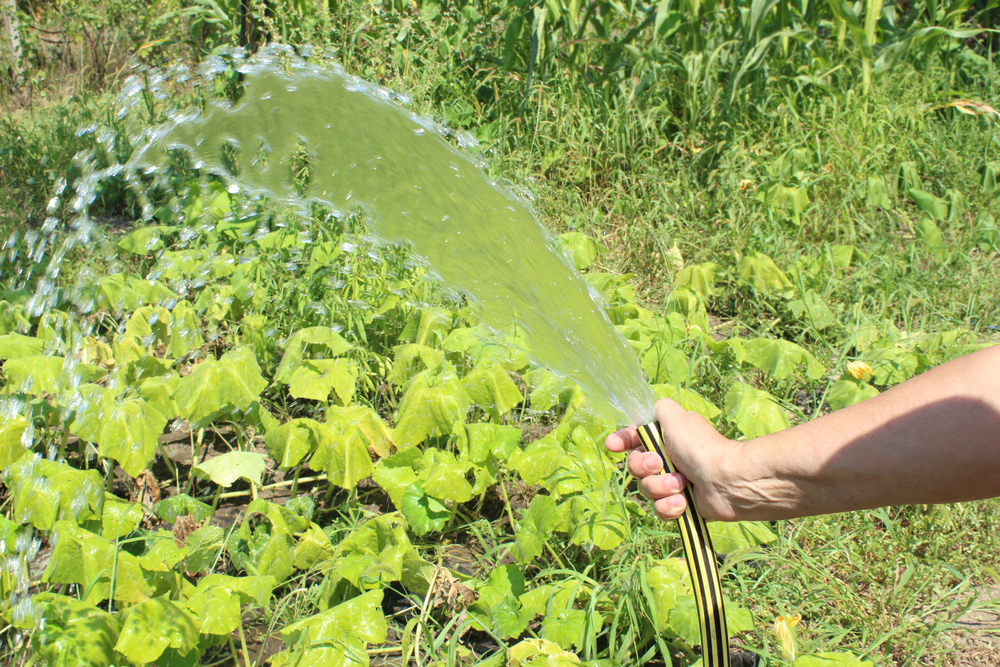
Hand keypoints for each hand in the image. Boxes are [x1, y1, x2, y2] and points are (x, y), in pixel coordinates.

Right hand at [605, 398, 742, 521]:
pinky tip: (684, 502)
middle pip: (635, 467)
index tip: (612, 446)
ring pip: (646, 490)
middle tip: (660, 465)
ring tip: (681, 484)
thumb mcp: (677, 418)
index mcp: (665, 438)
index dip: (621, 442)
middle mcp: (667, 460)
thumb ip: (659, 409)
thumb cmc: (700, 447)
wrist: (726, 481)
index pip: (634, 439)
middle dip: (644, 467)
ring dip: (661, 487)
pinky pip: (659, 510)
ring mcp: (673, 484)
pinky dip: (671, 506)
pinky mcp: (680, 506)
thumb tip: (653, 409)